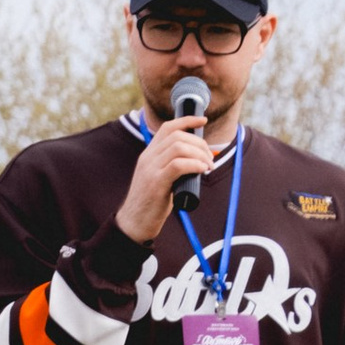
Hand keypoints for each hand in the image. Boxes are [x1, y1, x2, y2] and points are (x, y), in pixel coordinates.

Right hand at [113, 111, 216, 243]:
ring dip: (199, 154)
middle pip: (177, 136)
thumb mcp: (159, 178)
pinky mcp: (156, 183)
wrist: (134, 223)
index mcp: (148, 154)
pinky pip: (178, 165)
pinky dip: (195, 164)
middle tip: (210, 158)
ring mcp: (150, 169)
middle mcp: (148, 158)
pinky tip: (202, 171)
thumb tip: (196, 161)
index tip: (202, 121)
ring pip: (179, 148)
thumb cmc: (151, 203)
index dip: (187, 121)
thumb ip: (171, 167)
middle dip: (199, 143)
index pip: (167, 128)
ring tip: (208, 166)